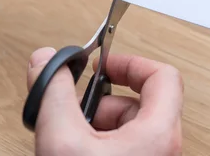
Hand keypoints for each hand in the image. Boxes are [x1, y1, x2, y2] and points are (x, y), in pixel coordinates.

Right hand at [27, 48, 182, 155]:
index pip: (163, 76)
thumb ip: (53, 93)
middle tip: (75, 107)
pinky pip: (123, 144)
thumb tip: (46, 61)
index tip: (102, 64)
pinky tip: (75, 149)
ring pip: (129, 124)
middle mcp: (162, 147)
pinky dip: (97, 139)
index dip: (129, 63)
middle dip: (101, 99)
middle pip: (140, 100)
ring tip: (71, 135)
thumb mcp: (61, 139)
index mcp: (158, 134)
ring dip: (97, 121)